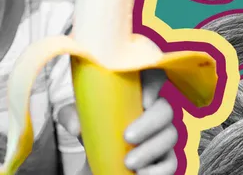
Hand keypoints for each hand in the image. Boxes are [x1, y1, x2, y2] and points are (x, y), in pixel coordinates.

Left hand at [58, 69, 177, 174]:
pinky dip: (159, 170)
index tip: (143, 99)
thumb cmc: (93, 126)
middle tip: (127, 137)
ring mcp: (162, 134)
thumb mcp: (78, 117)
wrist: (97, 155)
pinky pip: (171, 163)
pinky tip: (142, 174)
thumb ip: (71, 115)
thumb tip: (76, 126)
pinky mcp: (165, 158)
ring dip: (151, 150)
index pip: (154, 77)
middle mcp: (154, 111)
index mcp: (136, 92)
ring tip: (129, 163)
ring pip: (170, 136)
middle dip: (149, 124)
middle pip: (165, 109)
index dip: (154, 84)